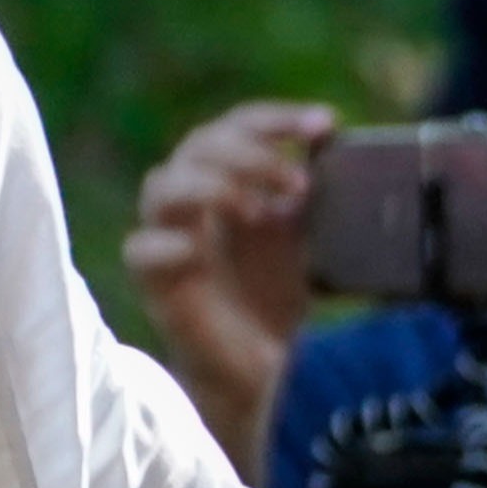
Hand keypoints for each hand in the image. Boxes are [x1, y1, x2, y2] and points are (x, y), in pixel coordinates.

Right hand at [124, 98, 335, 480]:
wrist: (259, 369)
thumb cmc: (276, 296)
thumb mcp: (309, 239)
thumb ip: (315, 196)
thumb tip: (345, 148)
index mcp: (228, 180)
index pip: (238, 128)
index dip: (276, 118)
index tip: (325, 124)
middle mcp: (194, 202)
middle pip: (199, 145)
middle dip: (250, 154)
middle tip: (299, 182)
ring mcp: (170, 238)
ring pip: (161, 186)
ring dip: (210, 186)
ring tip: (255, 210)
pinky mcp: (156, 283)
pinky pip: (141, 250)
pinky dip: (169, 244)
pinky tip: (199, 250)